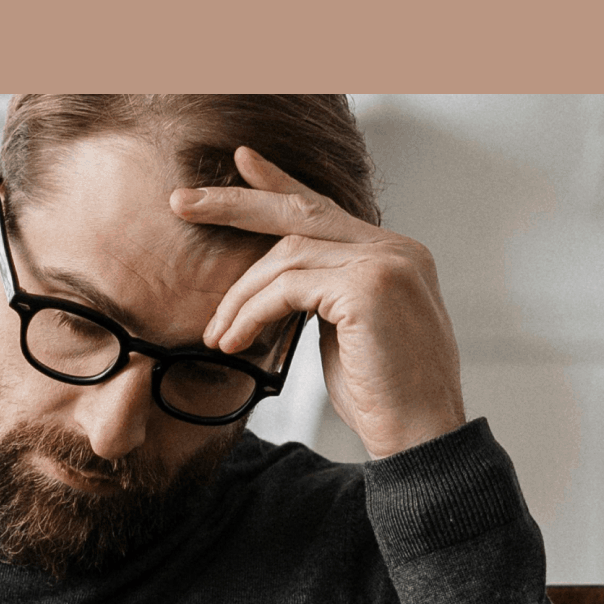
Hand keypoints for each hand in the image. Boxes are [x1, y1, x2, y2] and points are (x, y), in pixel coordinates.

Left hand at [169, 147, 465, 458]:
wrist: (422, 439)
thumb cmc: (384, 399)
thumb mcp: (347, 336)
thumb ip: (323, 300)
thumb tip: (277, 291)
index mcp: (397, 256)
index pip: (328, 209)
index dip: (282, 186)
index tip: (243, 164)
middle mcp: (397, 249)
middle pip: (303, 212)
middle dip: (237, 203)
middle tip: (181, 201)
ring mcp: (387, 263)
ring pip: (287, 255)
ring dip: (240, 296)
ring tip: (217, 335)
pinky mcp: (369, 288)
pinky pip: (288, 287)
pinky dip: (252, 312)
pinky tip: (235, 340)